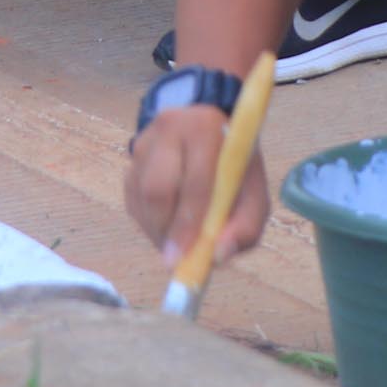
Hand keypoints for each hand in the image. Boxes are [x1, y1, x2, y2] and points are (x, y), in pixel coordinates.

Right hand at [126, 105, 270, 268]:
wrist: (214, 133)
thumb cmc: (236, 169)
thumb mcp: (254, 195)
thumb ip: (246, 227)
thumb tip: (218, 256)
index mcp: (206, 128)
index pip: (195, 181)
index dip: (187, 223)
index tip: (181, 258)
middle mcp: (170, 127)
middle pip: (156, 188)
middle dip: (164, 230)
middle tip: (174, 259)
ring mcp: (146, 140)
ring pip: (140, 196)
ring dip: (156, 229)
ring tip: (177, 242)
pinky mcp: (132, 156)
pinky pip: (132, 198)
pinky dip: (148, 221)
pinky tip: (168, 224)